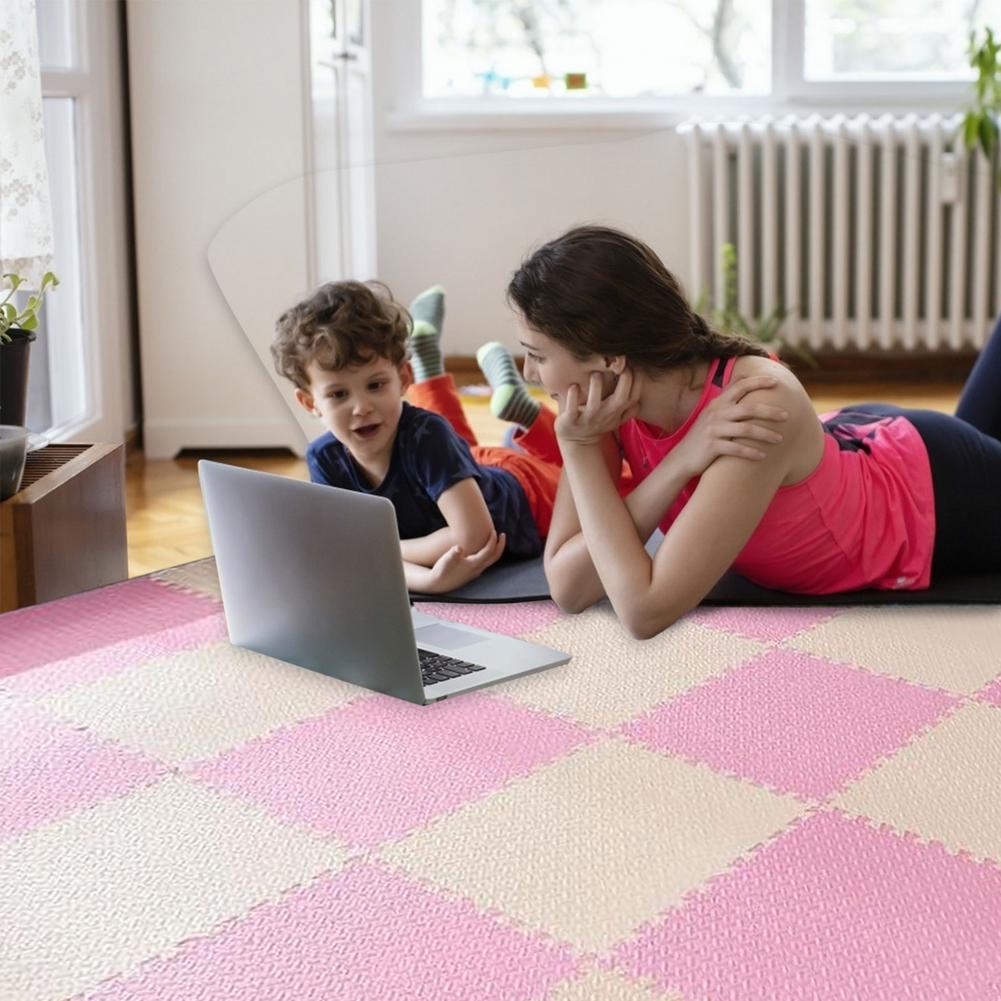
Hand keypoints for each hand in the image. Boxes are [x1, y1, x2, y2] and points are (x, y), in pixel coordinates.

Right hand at [426, 531, 505, 592]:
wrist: (438, 584)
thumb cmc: (442, 570)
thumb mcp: (446, 560)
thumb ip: (453, 554)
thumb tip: (458, 548)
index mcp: (473, 564)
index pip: (489, 551)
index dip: (492, 540)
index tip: (493, 530)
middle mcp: (477, 569)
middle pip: (495, 557)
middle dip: (500, 545)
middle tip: (503, 534)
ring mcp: (475, 572)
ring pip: (490, 560)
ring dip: (495, 550)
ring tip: (495, 540)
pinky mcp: (471, 573)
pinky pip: (485, 562)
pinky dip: (488, 554)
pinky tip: (483, 550)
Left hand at [555, 369, 640, 446]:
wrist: (578, 442)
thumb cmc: (599, 422)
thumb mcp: (617, 417)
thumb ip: (630, 405)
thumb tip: (643, 384)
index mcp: (617, 411)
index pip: (634, 397)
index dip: (637, 380)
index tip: (632, 364)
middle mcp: (605, 414)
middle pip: (620, 400)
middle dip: (624, 381)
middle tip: (619, 365)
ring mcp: (588, 418)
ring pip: (594, 404)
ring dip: (596, 387)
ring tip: (595, 374)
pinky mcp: (571, 420)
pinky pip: (572, 409)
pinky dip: (572, 397)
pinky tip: (573, 386)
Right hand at [671, 375, 788, 479]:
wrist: (683, 457)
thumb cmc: (704, 435)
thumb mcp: (712, 412)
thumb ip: (727, 397)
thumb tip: (743, 377)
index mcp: (718, 403)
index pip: (740, 386)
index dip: (758, 382)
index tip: (776, 383)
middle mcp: (716, 414)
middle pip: (748, 409)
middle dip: (770, 412)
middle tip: (787, 416)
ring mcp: (713, 430)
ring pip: (745, 430)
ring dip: (765, 435)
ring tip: (780, 440)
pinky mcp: (711, 446)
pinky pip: (736, 448)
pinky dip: (751, 452)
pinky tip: (763, 456)